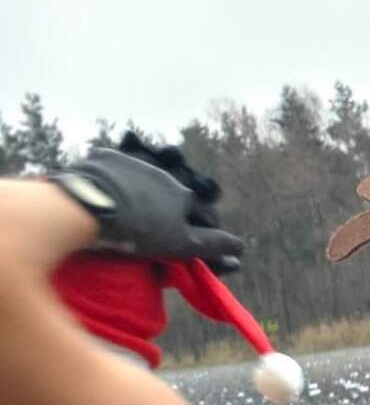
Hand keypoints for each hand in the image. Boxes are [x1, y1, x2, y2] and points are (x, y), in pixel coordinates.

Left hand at [54, 140, 244, 267]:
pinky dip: (109, 171)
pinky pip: (110, 162)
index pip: (189, 207)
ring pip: (139, 171)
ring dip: (135, 182)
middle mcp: (164, 173)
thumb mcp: (181, 244)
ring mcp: (134, 162)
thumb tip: (242, 248)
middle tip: (141, 218)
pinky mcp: (105, 156)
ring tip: (122, 200)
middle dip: (159, 198)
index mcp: (182, 194)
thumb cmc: (140, 231)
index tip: (166, 233)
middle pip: (165, 187)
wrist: (92, 208)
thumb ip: (212, 244)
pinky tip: (101, 185)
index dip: (181, 220)